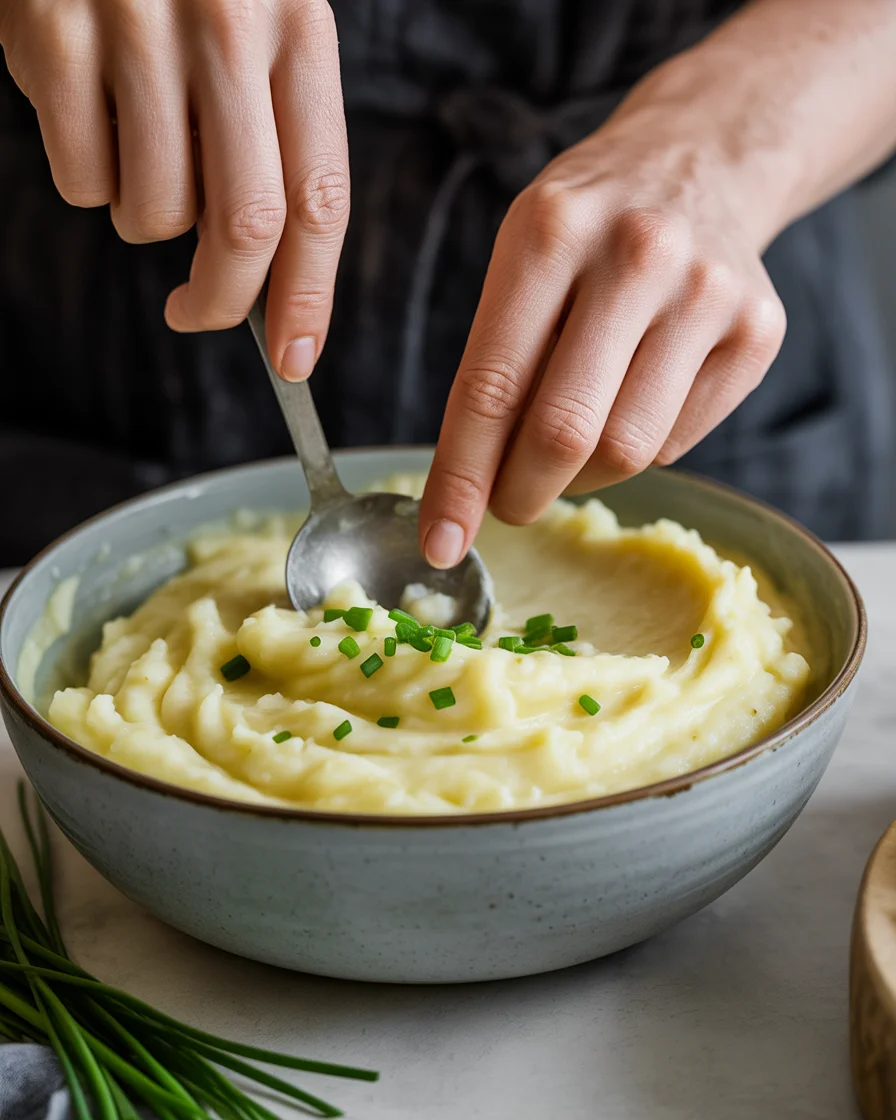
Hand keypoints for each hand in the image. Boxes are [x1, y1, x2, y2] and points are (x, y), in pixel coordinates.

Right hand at [0, 0, 348, 378]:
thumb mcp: (262, 28)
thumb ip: (276, 138)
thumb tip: (263, 276)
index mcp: (299, 31)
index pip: (320, 200)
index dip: (310, 297)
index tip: (296, 358)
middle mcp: (226, 26)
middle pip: (243, 227)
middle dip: (222, 301)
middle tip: (195, 313)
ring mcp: (134, 25)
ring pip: (153, 212)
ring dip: (148, 221)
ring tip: (142, 155)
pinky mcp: (51, 32)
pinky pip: (81, 178)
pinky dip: (89, 179)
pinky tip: (93, 116)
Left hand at [419, 87, 786, 568]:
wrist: (700, 158)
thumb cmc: (587, 224)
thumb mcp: (521, 256)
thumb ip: (496, 361)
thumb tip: (472, 489)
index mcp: (551, 230)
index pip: (491, 386)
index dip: (460, 479)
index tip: (439, 543)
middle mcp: (637, 255)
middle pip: (565, 432)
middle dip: (520, 493)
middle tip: (506, 505)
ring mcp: (708, 293)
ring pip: (627, 450)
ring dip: (579, 478)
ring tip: (564, 451)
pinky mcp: (758, 330)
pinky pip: (677, 442)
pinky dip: (637, 451)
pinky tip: (626, 406)